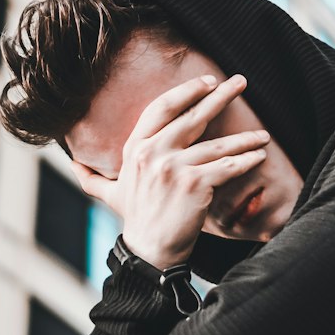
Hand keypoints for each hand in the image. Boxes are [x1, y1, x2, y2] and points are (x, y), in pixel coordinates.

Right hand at [67, 73, 268, 266]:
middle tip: (240, 82)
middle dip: (220, 96)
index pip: (162, 108)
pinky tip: (259, 156)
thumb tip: (71, 164)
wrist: (149, 252)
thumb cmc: (134, 220)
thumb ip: (90, 177)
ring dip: (244, 138)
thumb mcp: (108, 195)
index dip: (186, 92)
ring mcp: (174, 167)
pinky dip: (245, 161)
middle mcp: (153, 153)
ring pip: (216, 145)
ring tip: (262, 134)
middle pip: (193, 117)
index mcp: (135, 148)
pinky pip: (227, 166)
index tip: (207, 83)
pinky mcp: (195, 184)